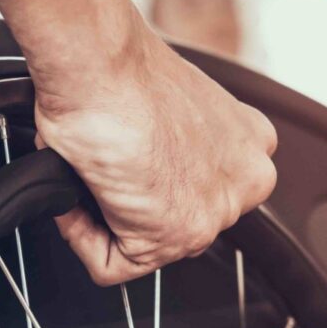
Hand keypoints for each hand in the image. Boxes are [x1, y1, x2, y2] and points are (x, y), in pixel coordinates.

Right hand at [33, 22, 277, 284]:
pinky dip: (82, 237)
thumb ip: (172, 145)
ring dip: (103, 219)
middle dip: (131, 204)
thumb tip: (140, 165)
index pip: (202, 188)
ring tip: (88, 177)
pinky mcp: (174, 236)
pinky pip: (112, 264)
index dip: (151, 181)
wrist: (101, 62)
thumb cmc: (119, 70)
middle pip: (175, 219)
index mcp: (249, 143)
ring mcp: (215, 212)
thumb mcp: (169, 108)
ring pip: (144, 244)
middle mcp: (246, 179)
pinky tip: (77, 200)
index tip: (126, 164)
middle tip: (101, 171)